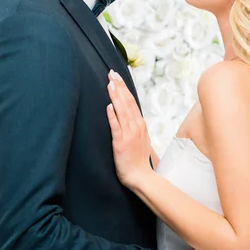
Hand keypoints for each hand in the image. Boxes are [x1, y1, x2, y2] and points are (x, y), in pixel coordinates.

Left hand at [106, 70, 151, 187]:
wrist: (141, 176)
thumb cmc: (139, 160)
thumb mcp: (141, 139)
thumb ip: (136, 126)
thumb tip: (132, 116)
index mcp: (140, 124)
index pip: (131, 101)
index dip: (124, 88)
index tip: (117, 77)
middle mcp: (136, 126)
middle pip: (127, 102)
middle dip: (119, 86)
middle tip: (111, 73)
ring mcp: (129, 134)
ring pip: (122, 111)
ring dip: (115, 96)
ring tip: (109, 84)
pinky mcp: (121, 143)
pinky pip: (116, 127)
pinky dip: (113, 116)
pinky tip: (108, 106)